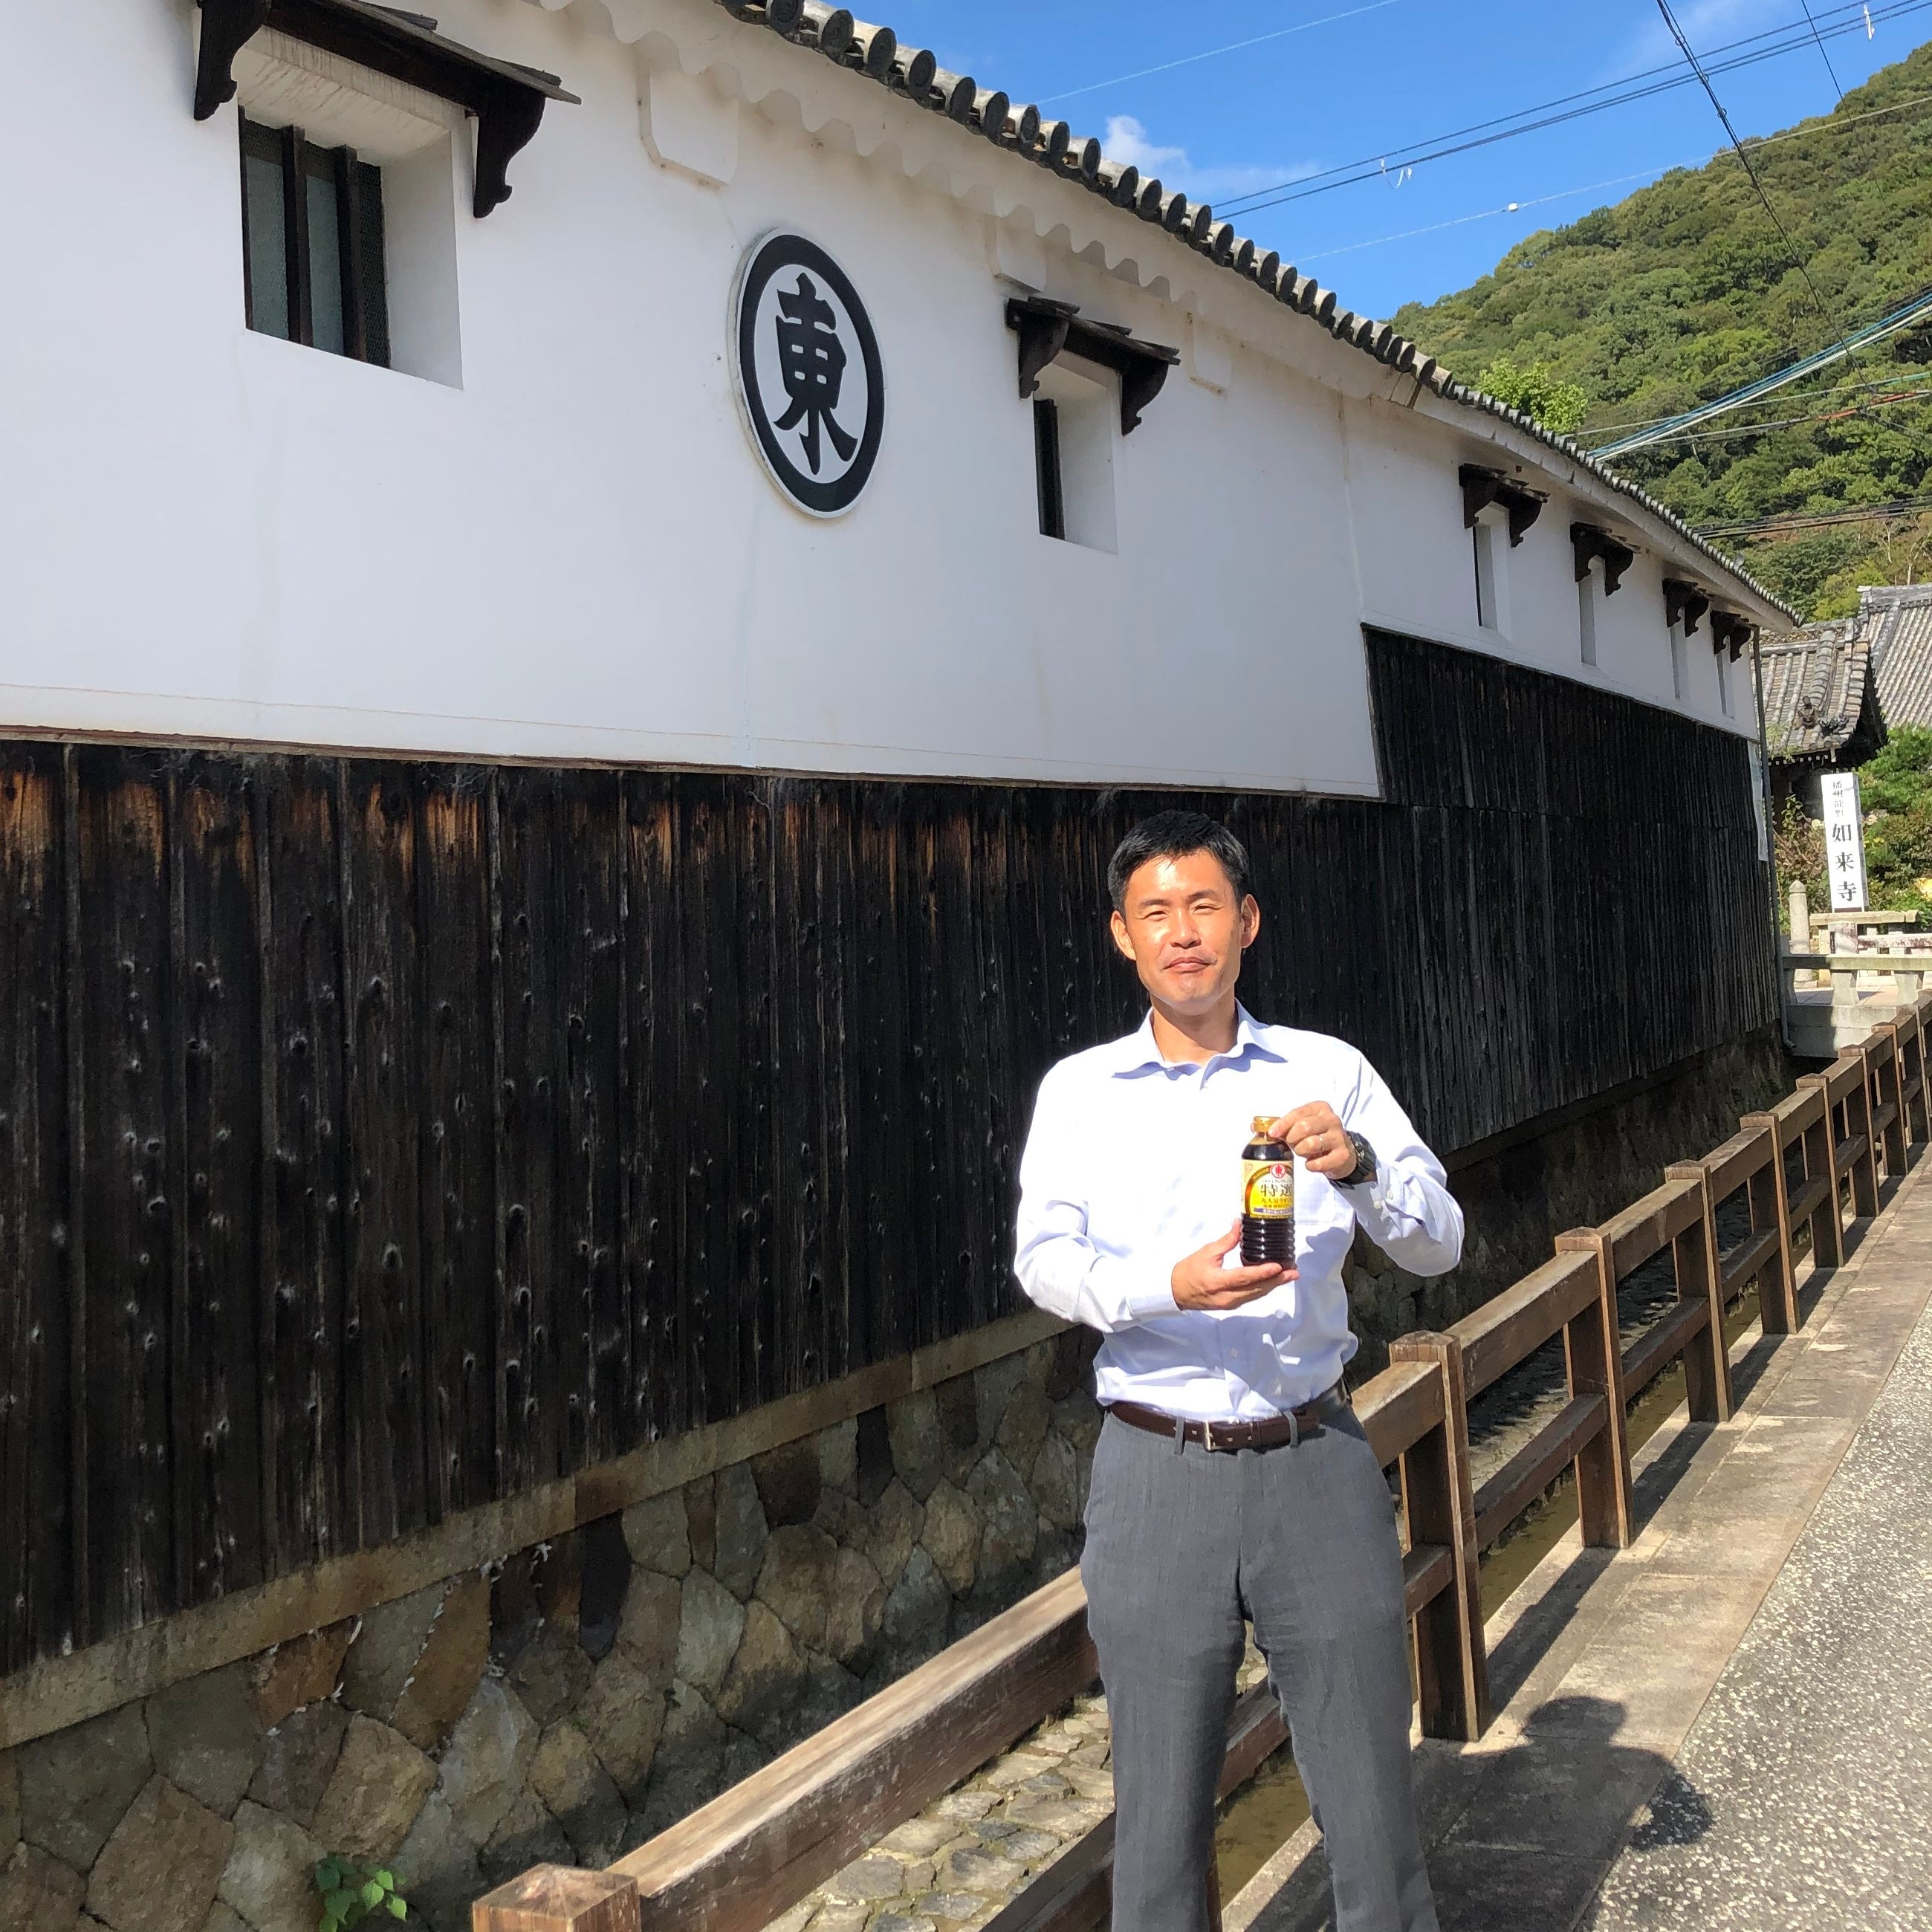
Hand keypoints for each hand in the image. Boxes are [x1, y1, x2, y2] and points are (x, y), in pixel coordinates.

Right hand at [1171, 1219, 1293, 1309]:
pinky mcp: (1232, 1305)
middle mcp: (1227, 1296)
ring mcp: (1230, 1303)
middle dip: (1277, 1281)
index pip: (1244, 1277)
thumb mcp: (1206, 1252)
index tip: (1278, 1266)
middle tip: (1293, 1272)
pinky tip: (1273, 1281)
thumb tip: (1240, 1225)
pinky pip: (1252, 1297)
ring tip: (1289, 1276)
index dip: (1263, 1272)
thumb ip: (1226, 1241)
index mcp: (1217, 1281)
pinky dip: (1264, 1288)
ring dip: (1274, 1285)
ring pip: (1256, 1295)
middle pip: (1256, 1289)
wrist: (1176, 1292)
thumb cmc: (1189, 1270)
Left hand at [1270, 1102, 1358, 1180]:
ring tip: (1302, 1151)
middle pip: (1304, 1126)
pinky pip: (1319, 1163)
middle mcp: (1332, 1120)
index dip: (1283, 1124)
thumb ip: (1287, 1125)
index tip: (1272, 1133)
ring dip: (1300, 1151)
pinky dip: (1310, 1165)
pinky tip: (1311, 1162)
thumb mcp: (1304, 1125)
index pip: (1298, 1113)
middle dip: (1292, 1138)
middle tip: (1291, 1143)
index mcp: (1321, 1108)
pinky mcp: (1342, 1155)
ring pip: (1311, 1143)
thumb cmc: (1317, 1136)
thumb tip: (1264, 1130)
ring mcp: (1339, 1138)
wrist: (1342, 1153)